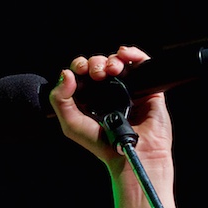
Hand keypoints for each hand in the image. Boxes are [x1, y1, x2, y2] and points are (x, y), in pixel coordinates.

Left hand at [49, 46, 173, 167]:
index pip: (81, 73)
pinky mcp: (147, 89)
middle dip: (95, 63)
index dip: (79, 66)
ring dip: (112, 59)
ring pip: (118, 62)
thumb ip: (60, 99)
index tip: (79, 70)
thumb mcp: (71, 124)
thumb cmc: (102, 144)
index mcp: (89, 98)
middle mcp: (107, 92)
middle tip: (97, 74)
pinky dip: (134, 53)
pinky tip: (125, 55)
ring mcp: (127, 89)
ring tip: (111, 70)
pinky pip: (141, 63)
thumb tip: (65, 74)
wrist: (130, 153)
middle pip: (99, 64)